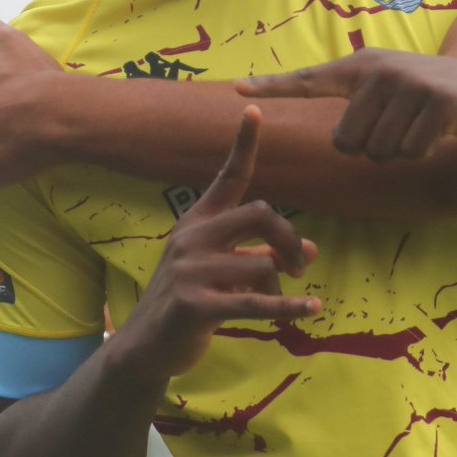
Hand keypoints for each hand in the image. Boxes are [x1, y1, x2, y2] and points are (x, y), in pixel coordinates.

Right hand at [108, 106, 319, 379]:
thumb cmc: (192, 302)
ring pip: (261, 264)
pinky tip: (309, 309)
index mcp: (199, 221)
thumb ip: (264, 254)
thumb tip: (310, 249)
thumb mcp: (226, 270)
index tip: (254, 109)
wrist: (146, 348)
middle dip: (288, 237)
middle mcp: (192, 237)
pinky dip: (288, 307)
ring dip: (282, 286)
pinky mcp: (195, 305)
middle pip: (260, 214)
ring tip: (286, 302)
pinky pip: (254, 301)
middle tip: (301, 264)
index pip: (227, 175)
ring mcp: (190, 270)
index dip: (243, 143)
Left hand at [237, 49, 456, 160]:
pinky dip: (424, 151)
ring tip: (422, 126)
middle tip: (401, 128)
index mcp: (363, 67)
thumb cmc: (436, 96)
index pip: (310, 80)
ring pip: (378, 152)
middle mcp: (381, 71)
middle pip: (346, 143)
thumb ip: (362, 107)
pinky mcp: (439, 104)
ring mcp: (410, 85)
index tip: (237, 90)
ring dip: (400, 152)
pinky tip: (441, 130)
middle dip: (371, 149)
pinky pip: (410, 153)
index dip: (273, 87)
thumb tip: (340, 143)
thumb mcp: (394, 90)